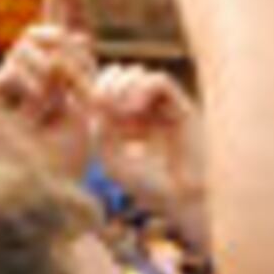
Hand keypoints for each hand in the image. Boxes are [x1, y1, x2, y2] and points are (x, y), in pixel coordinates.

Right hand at [0, 0, 98, 184]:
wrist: (51, 186)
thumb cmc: (71, 155)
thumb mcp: (86, 102)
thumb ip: (80, 67)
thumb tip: (78, 32)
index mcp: (47, 84)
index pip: (51, 41)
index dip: (56, 11)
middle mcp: (21, 83)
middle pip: (40, 35)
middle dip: (63, 45)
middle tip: (76, 73)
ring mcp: (2, 90)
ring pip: (27, 44)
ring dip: (53, 66)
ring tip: (60, 96)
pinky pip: (15, 64)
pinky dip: (35, 79)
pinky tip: (41, 102)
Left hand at [90, 64, 206, 227]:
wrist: (185, 201)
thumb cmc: (150, 187)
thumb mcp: (112, 159)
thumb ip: (100, 129)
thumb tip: (97, 98)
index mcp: (125, 122)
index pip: (105, 88)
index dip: (94, 89)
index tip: (88, 106)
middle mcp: (145, 111)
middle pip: (120, 73)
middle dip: (106, 83)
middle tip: (101, 101)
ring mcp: (164, 107)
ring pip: (138, 73)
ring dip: (122, 84)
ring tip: (118, 109)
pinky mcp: (182, 107)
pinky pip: (159, 81)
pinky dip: (142, 88)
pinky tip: (134, 108)